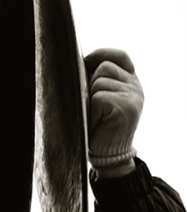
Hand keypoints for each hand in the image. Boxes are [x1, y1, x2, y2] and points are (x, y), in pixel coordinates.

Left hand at [84, 48, 143, 171]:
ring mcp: (133, 96)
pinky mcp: (126, 106)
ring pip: (99, 81)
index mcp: (130, 81)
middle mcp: (136, 86)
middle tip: (93, 108)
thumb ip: (96, 78)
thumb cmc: (98, 126)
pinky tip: (96, 124)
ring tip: (95, 117)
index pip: (120, 56)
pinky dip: (91, 112)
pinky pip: (98, 97)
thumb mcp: (100, 97)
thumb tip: (75, 60)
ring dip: (90, 100)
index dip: (101, 55)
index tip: (86, 63)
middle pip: (104, 67)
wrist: (109, 156)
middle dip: (90, 83)